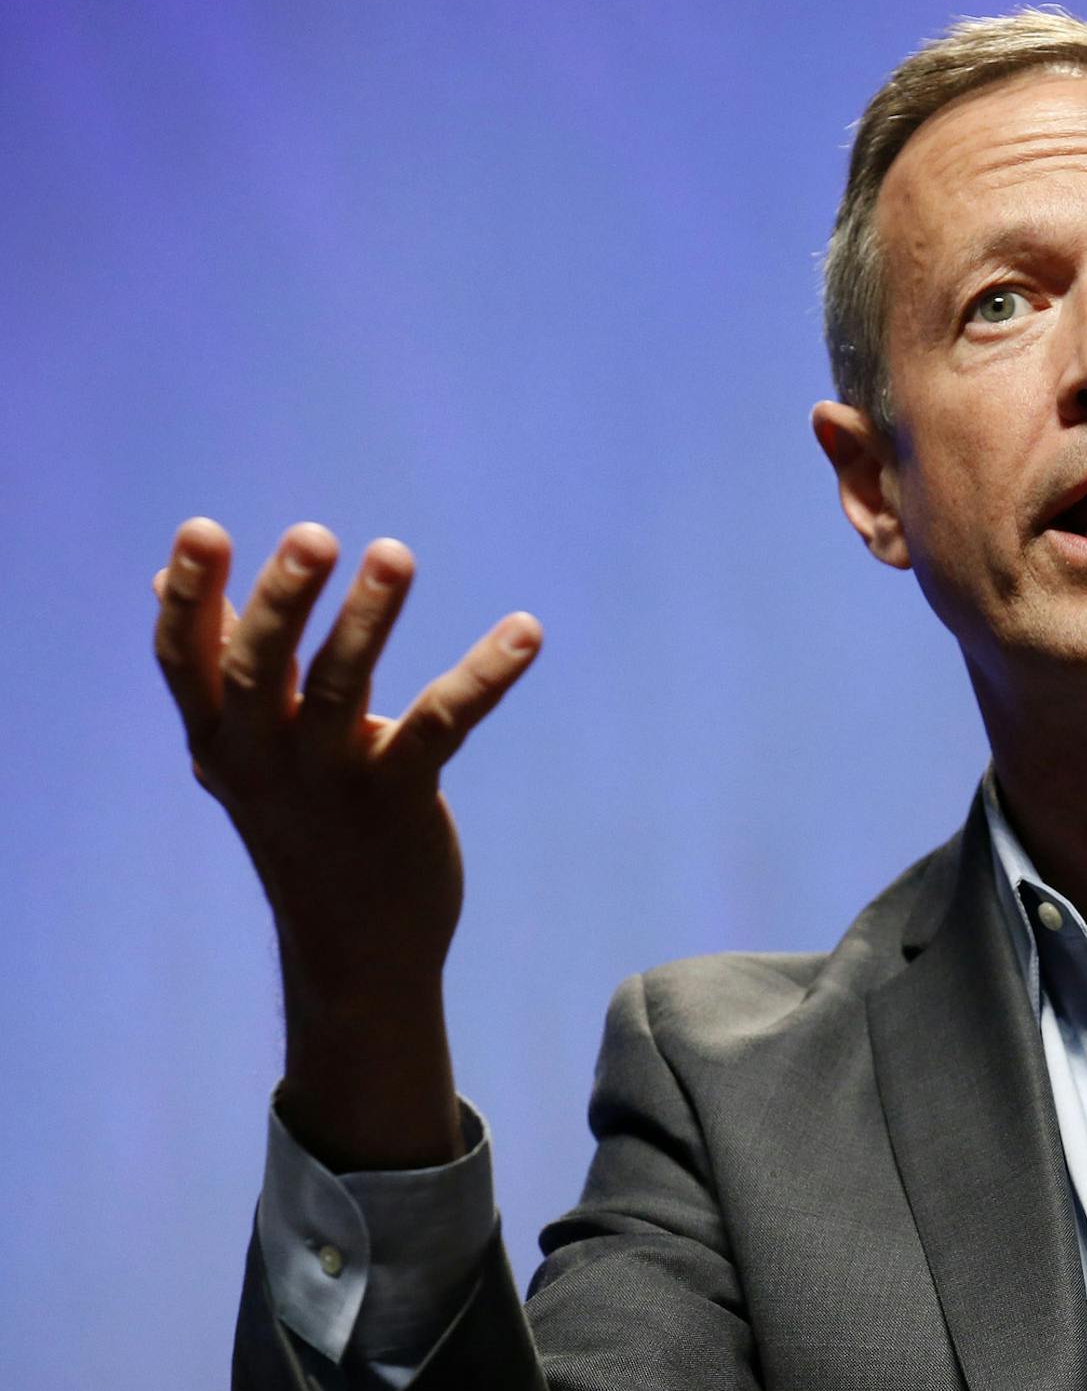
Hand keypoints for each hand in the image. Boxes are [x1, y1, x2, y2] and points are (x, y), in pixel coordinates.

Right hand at [152, 517, 540, 1166]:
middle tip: (313, 535)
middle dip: (282, 601)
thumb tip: (168, 572)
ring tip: (395, 553)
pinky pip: (441, 725)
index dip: (189, 598)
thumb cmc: (304, 822)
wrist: (356, 949)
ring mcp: (329, 784)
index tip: (199, 529)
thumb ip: (222, 660)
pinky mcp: (397, 802)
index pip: (185, 660)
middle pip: (259, 670)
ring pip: (342, 690)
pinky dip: (485, 672)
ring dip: (369, 619)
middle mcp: (262, 760)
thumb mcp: (247, 746)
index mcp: (220, 739)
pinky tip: (527, 630)